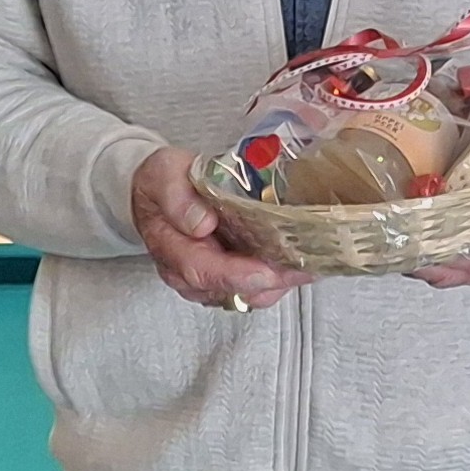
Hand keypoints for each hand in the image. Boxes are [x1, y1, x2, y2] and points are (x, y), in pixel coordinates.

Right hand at [132, 146, 312, 309]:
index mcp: (171, 247)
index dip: (237, 275)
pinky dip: (278, 279)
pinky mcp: (227, 273)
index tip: (266, 272)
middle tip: (305, 268)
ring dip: (280, 284)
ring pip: (247, 295)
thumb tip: (201, 223)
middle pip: (231, 290)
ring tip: (311, 265)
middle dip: (271, 282)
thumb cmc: (162, 183)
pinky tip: (300, 264)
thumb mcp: (163, 175)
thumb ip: (177, 198)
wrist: (158, 190)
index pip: (202, 270)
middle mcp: (188, 271)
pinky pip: (254, 287)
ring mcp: (208, 277)